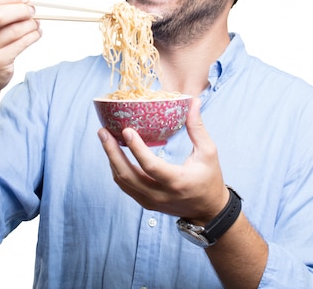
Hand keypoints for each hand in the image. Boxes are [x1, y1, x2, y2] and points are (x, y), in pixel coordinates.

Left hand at [98, 98, 228, 223]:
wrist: (208, 211)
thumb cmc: (210, 179)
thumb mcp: (208, 152)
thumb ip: (197, 128)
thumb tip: (193, 101)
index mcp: (177, 181)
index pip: (151, 166)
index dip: (137, 149)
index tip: (126, 130)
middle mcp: (160, 194)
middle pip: (127, 176)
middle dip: (111, 153)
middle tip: (103, 132)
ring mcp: (150, 201)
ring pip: (123, 182)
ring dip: (111, 160)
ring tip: (105, 138)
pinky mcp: (146, 203)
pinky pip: (126, 186)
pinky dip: (117, 169)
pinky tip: (114, 153)